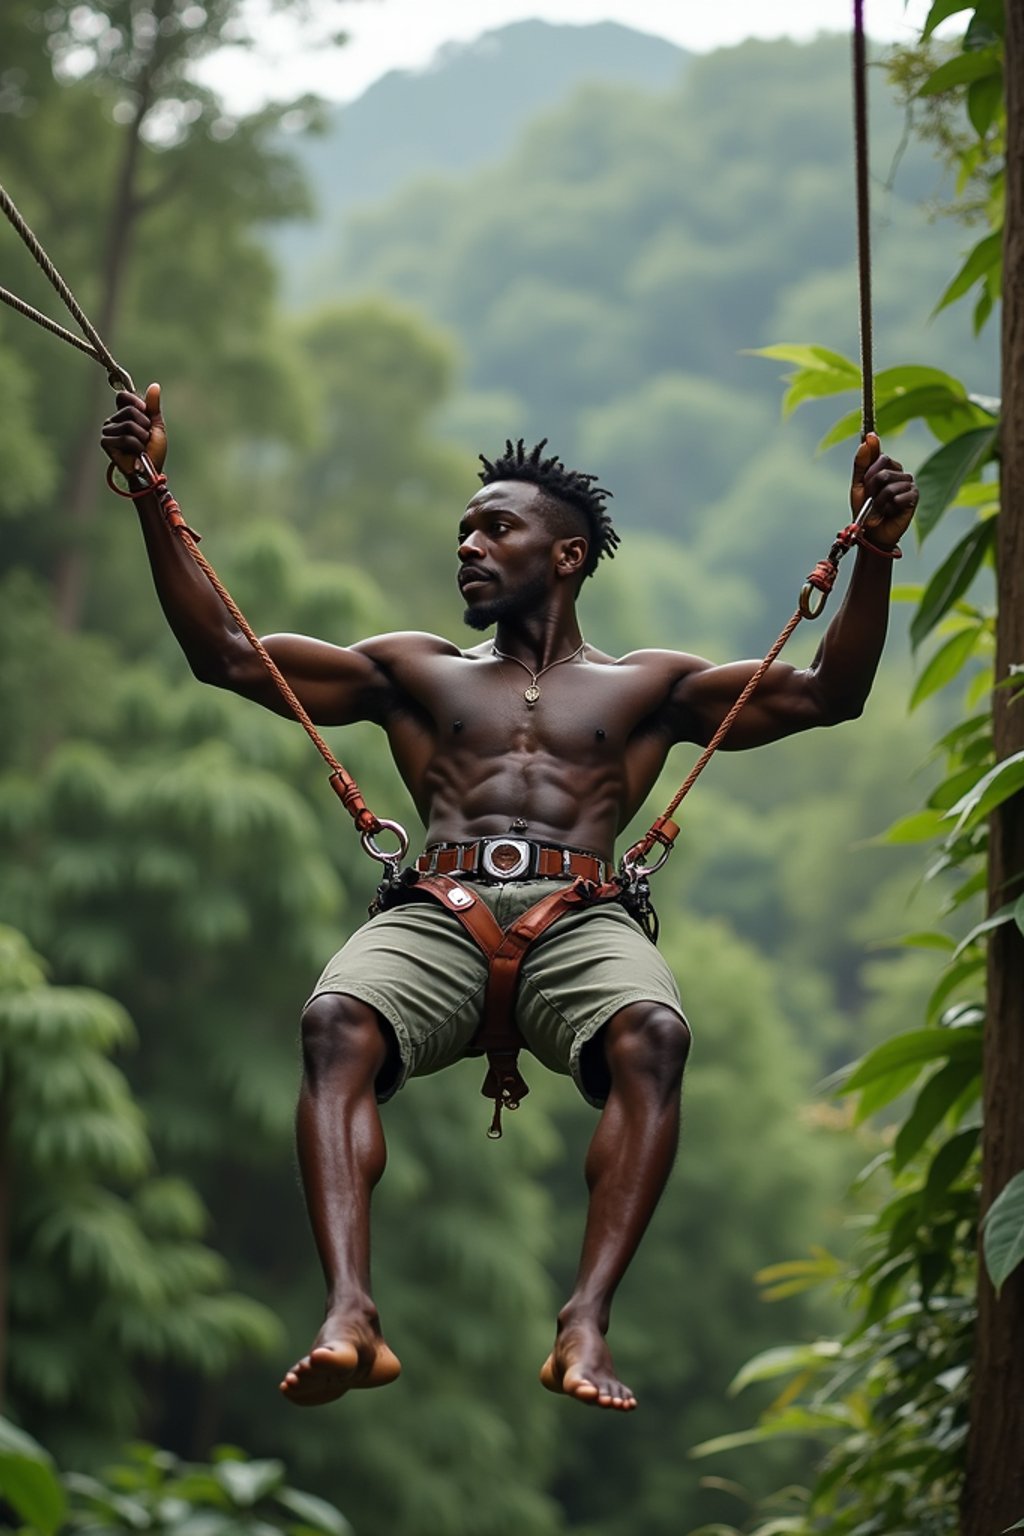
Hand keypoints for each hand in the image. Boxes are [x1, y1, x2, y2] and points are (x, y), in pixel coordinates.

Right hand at [100, 383, 166, 477]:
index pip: (123, 396)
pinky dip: (136, 446)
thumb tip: (155, 386)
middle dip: (144, 425)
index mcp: (123, 414)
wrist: (150, 472)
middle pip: (130, 411)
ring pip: (129, 425)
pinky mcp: (105, 443)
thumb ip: (153, 406)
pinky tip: (136, 453)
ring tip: (142, 446)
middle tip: (145, 437)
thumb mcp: (156, 425)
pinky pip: (125, 437)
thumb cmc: (153, 451)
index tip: (145, 413)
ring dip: (142, 438)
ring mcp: (107, 431)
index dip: (137, 402)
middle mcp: (113, 421)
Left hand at [850, 432, 917, 550]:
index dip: (868, 473)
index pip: (878, 456)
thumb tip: (870, 437)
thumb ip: (862, 461)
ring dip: (878, 501)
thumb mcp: (858, 484)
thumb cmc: (865, 509)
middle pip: (882, 471)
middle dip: (871, 488)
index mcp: (887, 467)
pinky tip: (890, 512)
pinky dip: (888, 508)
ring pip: (888, 486)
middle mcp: (900, 472)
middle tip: (871, 500)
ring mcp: (909, 484)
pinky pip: (897, 497)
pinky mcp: (914, 497)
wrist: (872, 533)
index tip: (865, 484)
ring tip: (880, 509)